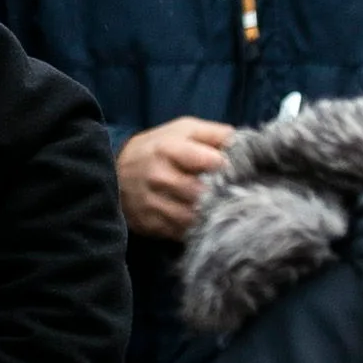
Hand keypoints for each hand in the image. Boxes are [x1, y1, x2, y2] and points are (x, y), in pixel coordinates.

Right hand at [115, 117, 239, 245]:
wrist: (115, 171)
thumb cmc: (159, 147)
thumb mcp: (184, 129)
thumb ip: (216, 134)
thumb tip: (247, 144)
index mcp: (169, 149)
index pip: (210, 161)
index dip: (231, 168)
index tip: (242, 171)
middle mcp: (159, 177)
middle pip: (204, 194)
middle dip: (224, 195)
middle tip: (238, 195)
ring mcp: (153, 203)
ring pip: (194, 217)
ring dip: (212, 215)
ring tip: (224, 209)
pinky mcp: (151, 224)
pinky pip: (183, 233)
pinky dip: (197, 228)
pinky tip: (205, 220)